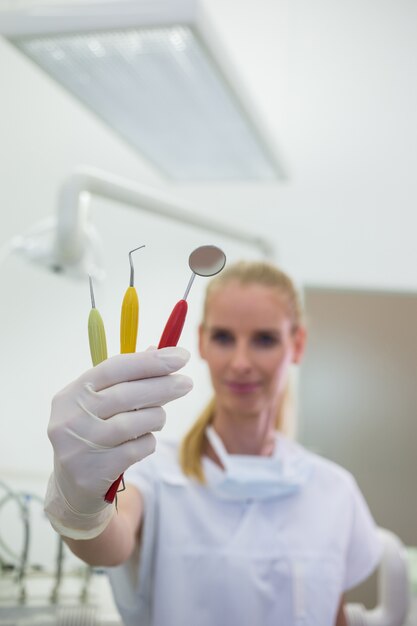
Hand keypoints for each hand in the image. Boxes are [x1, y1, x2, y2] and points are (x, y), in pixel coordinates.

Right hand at [44, 347, 191, 538]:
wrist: (73, 487)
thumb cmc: (93, 434)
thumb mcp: (100, 404)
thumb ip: (126, 378)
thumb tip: (157, 351)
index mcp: (72, 393)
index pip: (114, 368)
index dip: (150, 361)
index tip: (180, 356)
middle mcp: (71, 418)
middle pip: (127, 394)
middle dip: (163, 386)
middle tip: (187, 383)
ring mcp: (80, 446)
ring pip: (135, 422)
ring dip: (156, 417)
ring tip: (158, 418)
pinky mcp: (94, 471)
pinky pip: (138, 449)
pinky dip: (148, 442)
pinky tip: (143, 441)